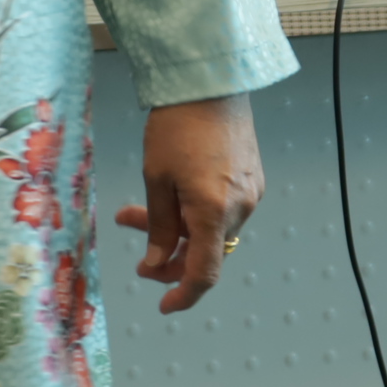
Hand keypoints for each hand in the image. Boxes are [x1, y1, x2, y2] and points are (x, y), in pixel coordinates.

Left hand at [114, 94, 261, 312]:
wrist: (210, 80)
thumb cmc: (176, 125)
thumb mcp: (157, 177)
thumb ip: (160, 227)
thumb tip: (157, 263)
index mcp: (215, 212)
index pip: (205, 273)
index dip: (184, 294)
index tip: (164, 306)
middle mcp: (241, 208)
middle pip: (204, 250)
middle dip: (168, 252)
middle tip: (134, 243)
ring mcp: (250, 192)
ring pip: (211, 228)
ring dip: (177, 227)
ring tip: (136, 210)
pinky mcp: (252, 177)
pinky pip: (223, 209)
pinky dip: (196, 211)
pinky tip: (172, 193)